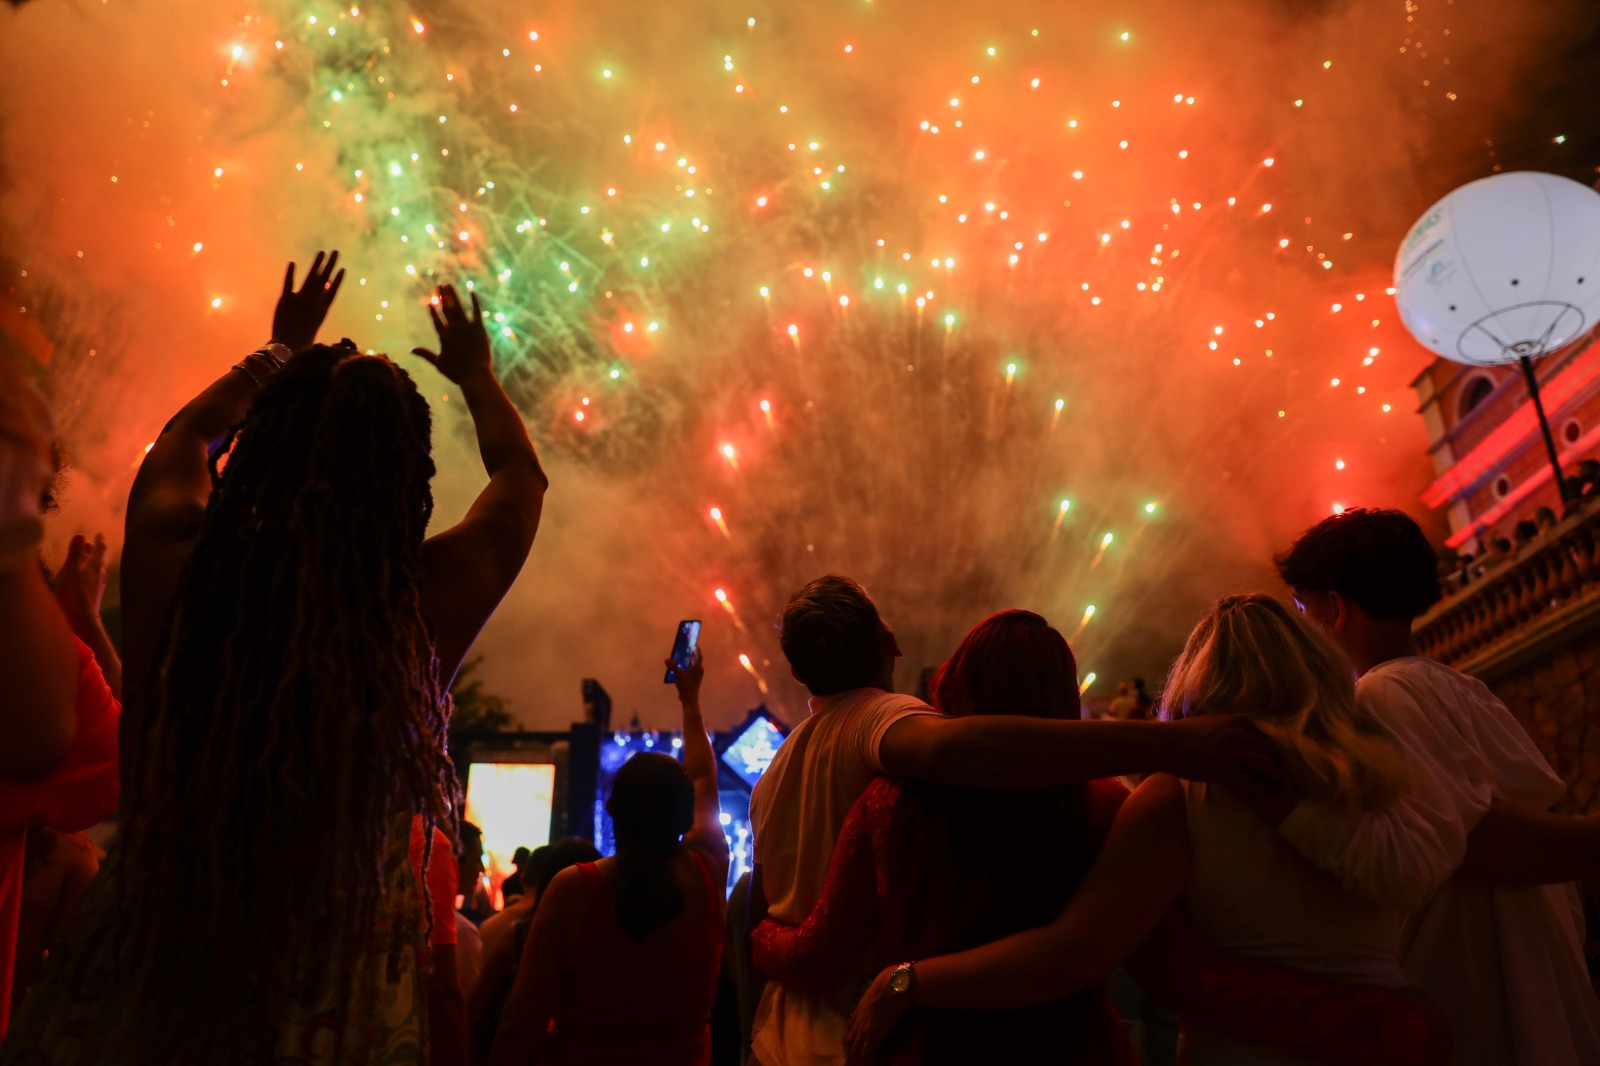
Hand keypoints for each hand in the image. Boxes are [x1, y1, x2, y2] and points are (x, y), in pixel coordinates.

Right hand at [52, 533, 108, 637]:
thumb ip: (74, 553)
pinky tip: (82, 576)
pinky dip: (87, 571)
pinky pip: (92, 578)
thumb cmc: (73, 592)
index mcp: (95, 565)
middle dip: (93, 550)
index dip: (99, 541)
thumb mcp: (70, 570)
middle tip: (90, 543)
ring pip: (95, 568)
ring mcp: (98, 584)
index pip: (100, 549)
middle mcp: (99, 573)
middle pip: (98, 558)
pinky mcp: (93, 594)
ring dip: (90, 561)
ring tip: (84, 557)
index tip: (99, 534)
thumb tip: (80, 535)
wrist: (82, 619)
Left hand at [271, 250, 345, 352]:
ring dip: (316, 264)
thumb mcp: (314, 326)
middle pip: (324, 279)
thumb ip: (318, 311)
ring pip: (310, 277)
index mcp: (322, 310)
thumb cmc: (301, 341)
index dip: (337, 279)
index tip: (342, 268)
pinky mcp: (286, 300)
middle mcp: (314, 302)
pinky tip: (292, 263)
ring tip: (322, 252)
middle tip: (335, 251)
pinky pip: (289, 283)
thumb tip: (321, 302)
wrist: (287, 346)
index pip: (332, 291)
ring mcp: (300, 299)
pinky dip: (290, 273)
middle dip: (330, 264)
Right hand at [412, 284, 492, 384]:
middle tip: (439, 285)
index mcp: (443, 337)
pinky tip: (472, 292)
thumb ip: (425, 354)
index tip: (430, 302)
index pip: (436, 320)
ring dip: (453, 295)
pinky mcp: (479, 328)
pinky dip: (474, 301)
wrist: (475, 375)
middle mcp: (453, 329)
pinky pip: (476, 311)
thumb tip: (411, 350)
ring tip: (449, 285)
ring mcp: (466, 327)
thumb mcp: (439, 364)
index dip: (433, 311)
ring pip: (458, 307)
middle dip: (442, 297)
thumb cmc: (457, 373)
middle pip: (446, 309)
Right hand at [666, 647, 703, 704]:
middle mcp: (700, 670)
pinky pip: (693, 671)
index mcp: (698, 667)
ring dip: (691, 661)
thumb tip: (666, 659)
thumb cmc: (685, 684)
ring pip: (695, 666)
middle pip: (697, 660)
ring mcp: (698, 676)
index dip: (697, 650)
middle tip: (688, 650)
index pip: (699, 655)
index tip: (694, 645)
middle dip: (693, 655)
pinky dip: (689, 667)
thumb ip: (672, 665)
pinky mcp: (695, 680)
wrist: (689, 698)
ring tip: (685, 658)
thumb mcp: (678, 673)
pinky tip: (683, 668)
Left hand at [845, 965, 908, 1064]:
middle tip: (849, 1058)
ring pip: (857, 1046)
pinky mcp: (874, 1035)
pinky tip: (868, 1062)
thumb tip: (882, 990)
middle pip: (851, 1039)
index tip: (846, 1042)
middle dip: (850, 1049)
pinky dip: (867, 1057)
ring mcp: (865, 1029)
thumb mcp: (876, 988)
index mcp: (859, 1009)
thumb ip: (875, 993)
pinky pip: (868, 1050)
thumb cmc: (886, 984)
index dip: (848, 1035)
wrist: (890, 988)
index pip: (850, 1026)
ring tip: (855, 1062)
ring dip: (857, 1055)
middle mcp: (859, 1020)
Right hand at [1159, 714, 1283, 784]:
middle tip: (1281, 774)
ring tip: (1279, 787)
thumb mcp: (1207, 722)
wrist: (1163, 743)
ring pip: (1266, 764)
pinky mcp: (1225, 770)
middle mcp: (1237, 734)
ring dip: (1275, 776)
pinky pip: (1251, 782)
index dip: (1270, 747)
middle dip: (1277, 761)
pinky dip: (1261, 790)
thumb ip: (1224, 726)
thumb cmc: (1179, 733)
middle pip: (1270, 748)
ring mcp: (1232, 752)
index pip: (1263, 733)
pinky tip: (1265, 798)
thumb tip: (1231, 732)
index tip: (1274, 757)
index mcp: (1234, 721)